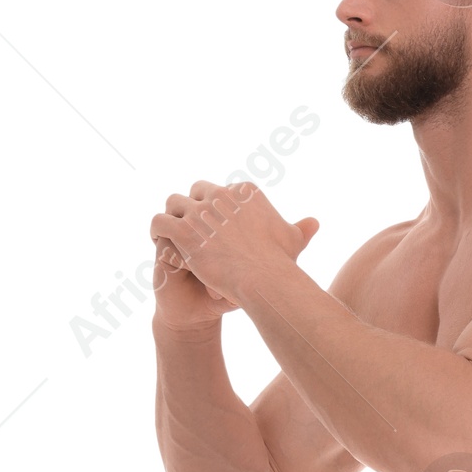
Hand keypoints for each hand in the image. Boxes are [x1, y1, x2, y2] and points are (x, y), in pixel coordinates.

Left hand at [150, 180, 319, 317]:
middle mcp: (221, 193)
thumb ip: (299, 229)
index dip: (217, 207)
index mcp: (245, 191)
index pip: (222, 190)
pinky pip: (160, 221)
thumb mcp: (291, 240)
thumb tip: (314, 222)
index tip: (216, 225)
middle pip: (198, 190)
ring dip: (173, 214)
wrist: (265, 280)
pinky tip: (159, 239)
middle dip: (193, 205)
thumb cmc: (280, 264)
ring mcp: (201, 210)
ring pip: (174, 202)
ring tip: (170, 231)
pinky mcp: (184, 230)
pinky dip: (158, 229)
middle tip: (192, 225)